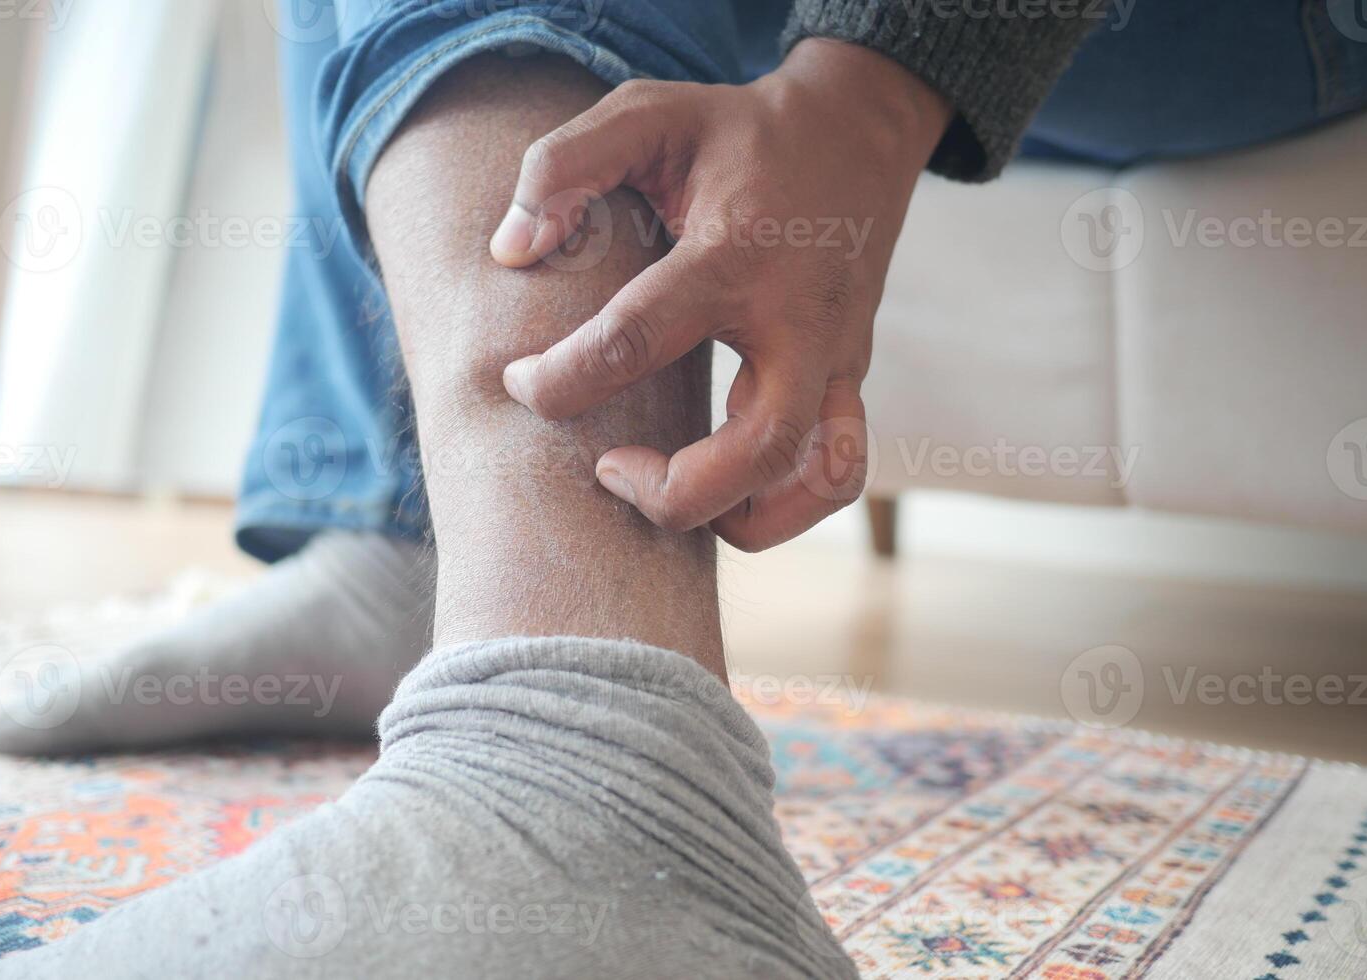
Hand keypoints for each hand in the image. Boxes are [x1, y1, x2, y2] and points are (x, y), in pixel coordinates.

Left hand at [490, 39, 951, 549]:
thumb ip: (563, 166)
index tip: (520, 383)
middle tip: (605, 469)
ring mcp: (839, 357)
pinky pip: (839, 473)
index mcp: (736, 252)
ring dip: (742, 514)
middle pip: (760, 446)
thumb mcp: (648, 114)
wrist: (856, 131)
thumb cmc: (735, 133)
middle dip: (672, 490)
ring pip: (821, 479)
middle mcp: (800, 317)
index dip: (561, 379)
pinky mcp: (851, 381)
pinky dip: (782, 504)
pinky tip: (719, 488)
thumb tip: (509, 251)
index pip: (637, 337)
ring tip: (669, 494)